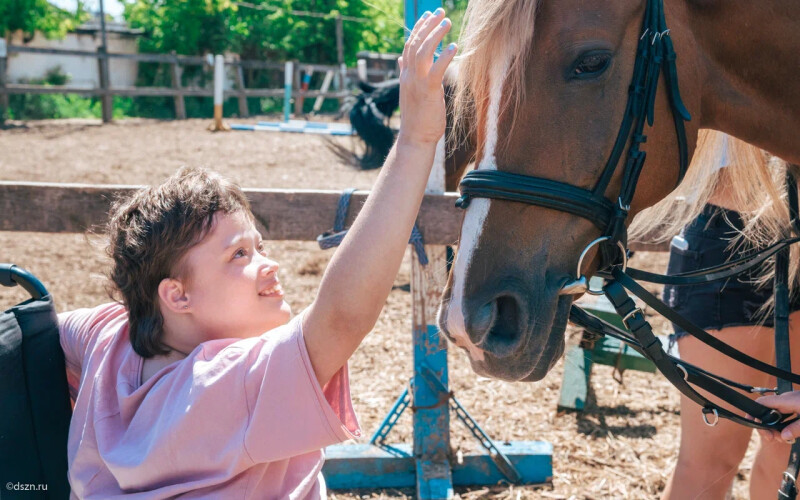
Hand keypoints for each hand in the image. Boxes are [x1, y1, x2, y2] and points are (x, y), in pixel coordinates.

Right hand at [396, 8, 457, 146]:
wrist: (415, 138)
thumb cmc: (417, 117)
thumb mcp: (410, 92)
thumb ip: (406, 73)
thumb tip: (401, 59)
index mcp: (405, 75)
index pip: (409, 45)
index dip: (418, 28)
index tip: (428, 14)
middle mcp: (408, 75)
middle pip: (415, 43)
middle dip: (428, 25)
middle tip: (440, 11)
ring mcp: (416, 83)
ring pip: (423, 51)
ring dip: (435, 34)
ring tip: (447, 22)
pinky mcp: (428, 91)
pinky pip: (435, 69)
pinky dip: (444, 56)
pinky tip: (453, 46)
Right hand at [756, 392, 799, 442]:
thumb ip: (796, 429)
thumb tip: (783, 436)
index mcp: (787, 400)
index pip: (762, 402)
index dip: (754, 413)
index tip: (753, 424)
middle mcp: (786, 399)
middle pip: (767, 411)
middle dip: (768, 426)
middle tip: (773, 438)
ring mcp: (791, 402)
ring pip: (776, 414)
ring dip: (776, 427)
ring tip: (783, 438)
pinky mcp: (796, 404)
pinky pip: (784, 413)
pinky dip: (783, 423)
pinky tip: (788, 432)